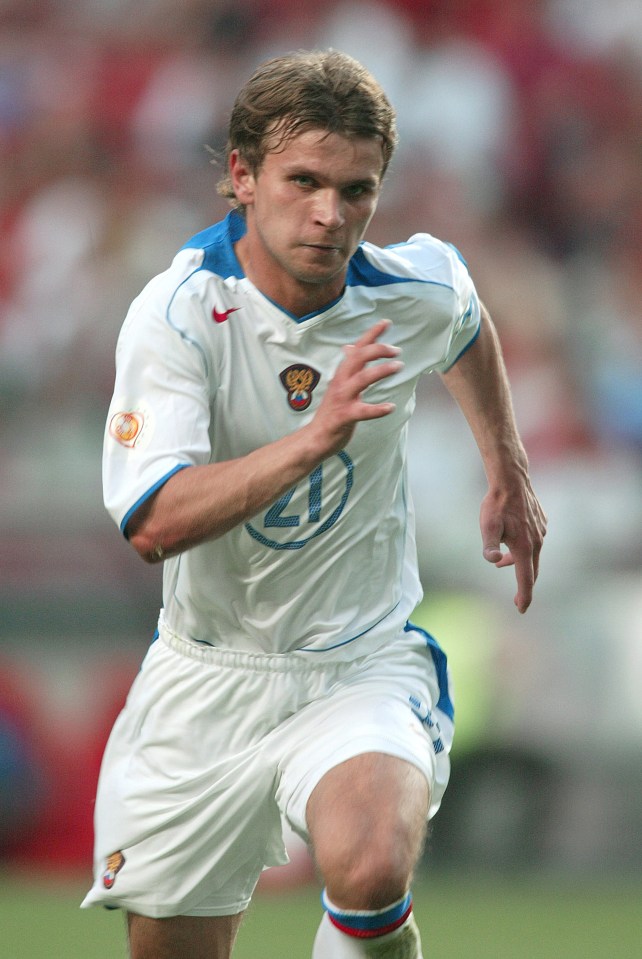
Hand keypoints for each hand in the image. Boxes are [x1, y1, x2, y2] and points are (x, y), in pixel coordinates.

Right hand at [310, 319, 402, 455]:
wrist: (316, 437)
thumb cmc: (331, 412)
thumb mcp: (339, 385)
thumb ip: (348, 367)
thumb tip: (349, 347)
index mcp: (342, 374)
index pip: (357, 349)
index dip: (371, 335)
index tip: (386, 323)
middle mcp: (341, 383)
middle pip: (358, 358)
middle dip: (378, 349)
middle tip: (396, 350)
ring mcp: (343, 399)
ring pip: (362, 379)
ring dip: (381, 370)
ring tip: (398, 366)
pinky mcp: (345, 416)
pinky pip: (363, 411)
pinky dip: (377, 409)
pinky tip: (390, 407)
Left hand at [480, 476, 546, 613]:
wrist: (512, 480)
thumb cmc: (497, 505)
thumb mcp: (487, 527)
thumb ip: (490, 546)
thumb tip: (494, 562)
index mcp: (524, 547)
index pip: (526, 578)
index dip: (524, 596)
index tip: (522, 609)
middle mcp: (537, 541)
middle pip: (532, 570)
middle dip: (525, 585)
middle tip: (518, 599)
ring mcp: (541, 532)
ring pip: (533, 555)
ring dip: (520, 562)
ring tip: (503, 562)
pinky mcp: (542, 523)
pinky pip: (535, 542)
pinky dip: (525, 548)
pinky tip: (513, 539)